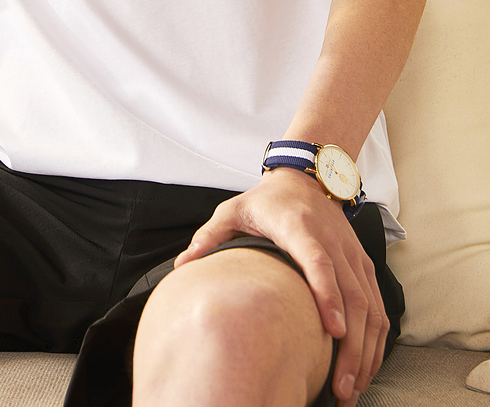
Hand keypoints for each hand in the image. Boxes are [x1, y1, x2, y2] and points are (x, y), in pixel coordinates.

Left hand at [173, 168, 387, 406]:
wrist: (307, 177)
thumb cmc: (268, 200)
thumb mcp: (234, 209)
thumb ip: (210, 236)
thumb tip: (183, 265)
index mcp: (299, 228)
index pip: (319, 261)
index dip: (328, 295)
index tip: (334, 331)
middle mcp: (333, 242)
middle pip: (352, 295)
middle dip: (351, 346)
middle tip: (341, 388)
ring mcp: (352, 254)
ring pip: (370, 306)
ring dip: (365, 350)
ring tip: (352, 389)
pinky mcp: (363, 264)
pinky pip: (377, 305)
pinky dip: (375, 340)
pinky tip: (365, 368)